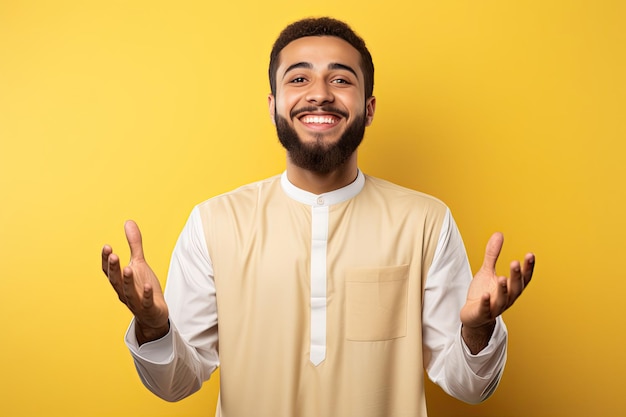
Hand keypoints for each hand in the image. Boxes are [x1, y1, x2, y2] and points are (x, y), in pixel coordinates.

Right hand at [101, 220, 168, 343]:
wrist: (154, 314)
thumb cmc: (143, 287)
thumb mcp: (139, 263)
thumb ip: (134, 245)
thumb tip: (128, 222)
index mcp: (120, 281)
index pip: (109, 271)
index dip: (106, 260)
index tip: (107, 246)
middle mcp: (124, 292)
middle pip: (115, 280)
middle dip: (114, 268)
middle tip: (113, 255)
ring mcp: (135, 301)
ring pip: (128, 292)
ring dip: (127, 281)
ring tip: (128, 268)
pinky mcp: (148, 308)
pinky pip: (145, 302)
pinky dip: (146, 294)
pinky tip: (148, 285)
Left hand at [460, 232, 534, 351]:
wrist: (473, 315)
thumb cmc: (483, 292)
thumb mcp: (487, 271)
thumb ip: (492, 255)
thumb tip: (499, 234)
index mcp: (511, 288)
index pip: (524, 278)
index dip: (528, 267)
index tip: (530, 255)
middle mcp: (507, 298)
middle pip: (516, 288)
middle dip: (517, 276)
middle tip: (516, 262)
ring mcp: (495, 308)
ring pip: (503, 300)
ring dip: (503, 289)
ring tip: (502, 278)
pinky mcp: (482, 314)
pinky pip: (485, 309)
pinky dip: (485, 303)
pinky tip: (485, 295)